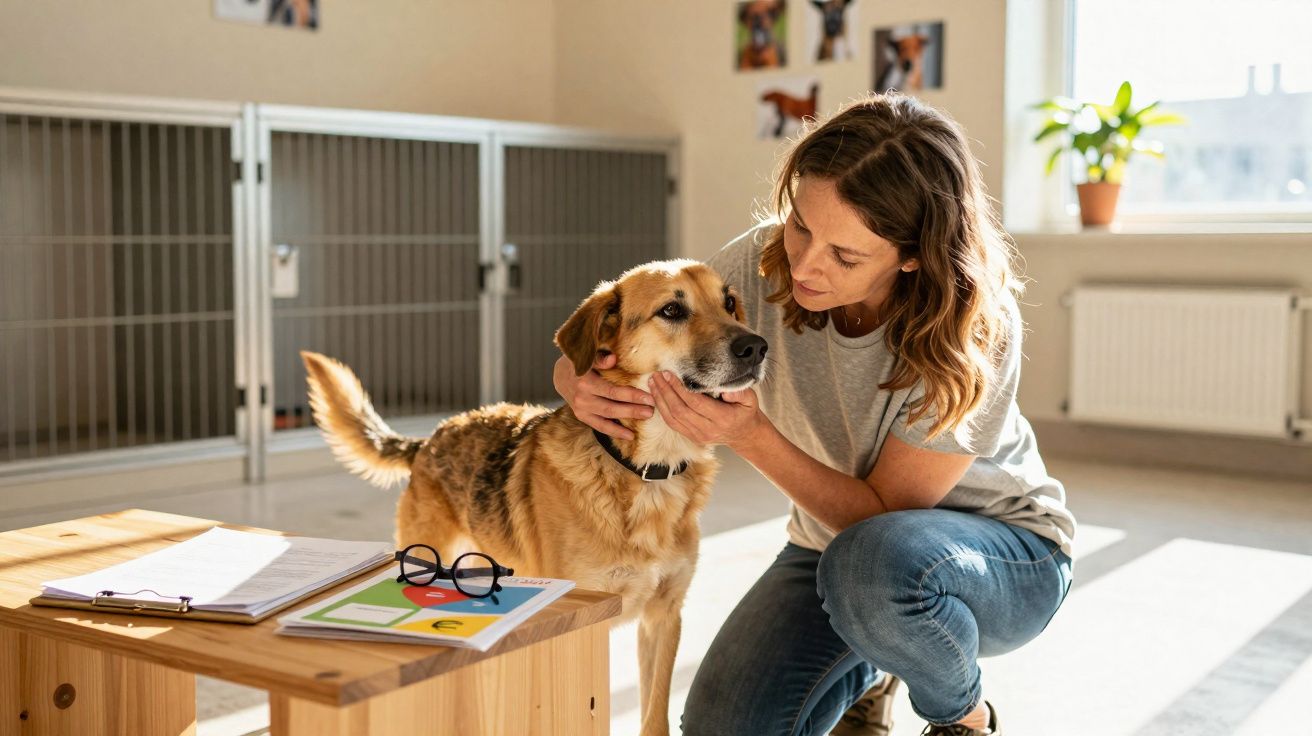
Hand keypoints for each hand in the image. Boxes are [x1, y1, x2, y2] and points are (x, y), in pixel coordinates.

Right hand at [553, 353, 653, 440]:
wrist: (560, 375)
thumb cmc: (579, 363)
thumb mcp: (587, 356)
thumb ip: (599, 358)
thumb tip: (613, 359)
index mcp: (585, 382)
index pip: (612, 391)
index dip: (631, 395)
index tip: (648, 397)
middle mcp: (582, 398)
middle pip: (611, 407)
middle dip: (633, 410)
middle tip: (651, 410)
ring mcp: (581, 409)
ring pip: (607, 418)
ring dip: (627, 421)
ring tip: (645, 419)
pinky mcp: (582, 416)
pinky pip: (599, 426)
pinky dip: (614, 432)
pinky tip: (630, 436)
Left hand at [649, 371, 765, 449]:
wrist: (744, 434)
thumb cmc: (745, 412)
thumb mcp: (750, 399)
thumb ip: (739, 392)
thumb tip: (724, 389)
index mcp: (722, 418)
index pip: (696, 403)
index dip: (680, 389)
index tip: (670, 374)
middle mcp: (708, 429)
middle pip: (680, 410)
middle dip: (666, 391)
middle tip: (658, 375)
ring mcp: (698, 435)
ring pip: (673, 418)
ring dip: (660, 399)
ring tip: (653, 383)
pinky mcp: (691, 437)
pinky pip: (672, 423)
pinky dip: (662, 409)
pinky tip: (656, 396)